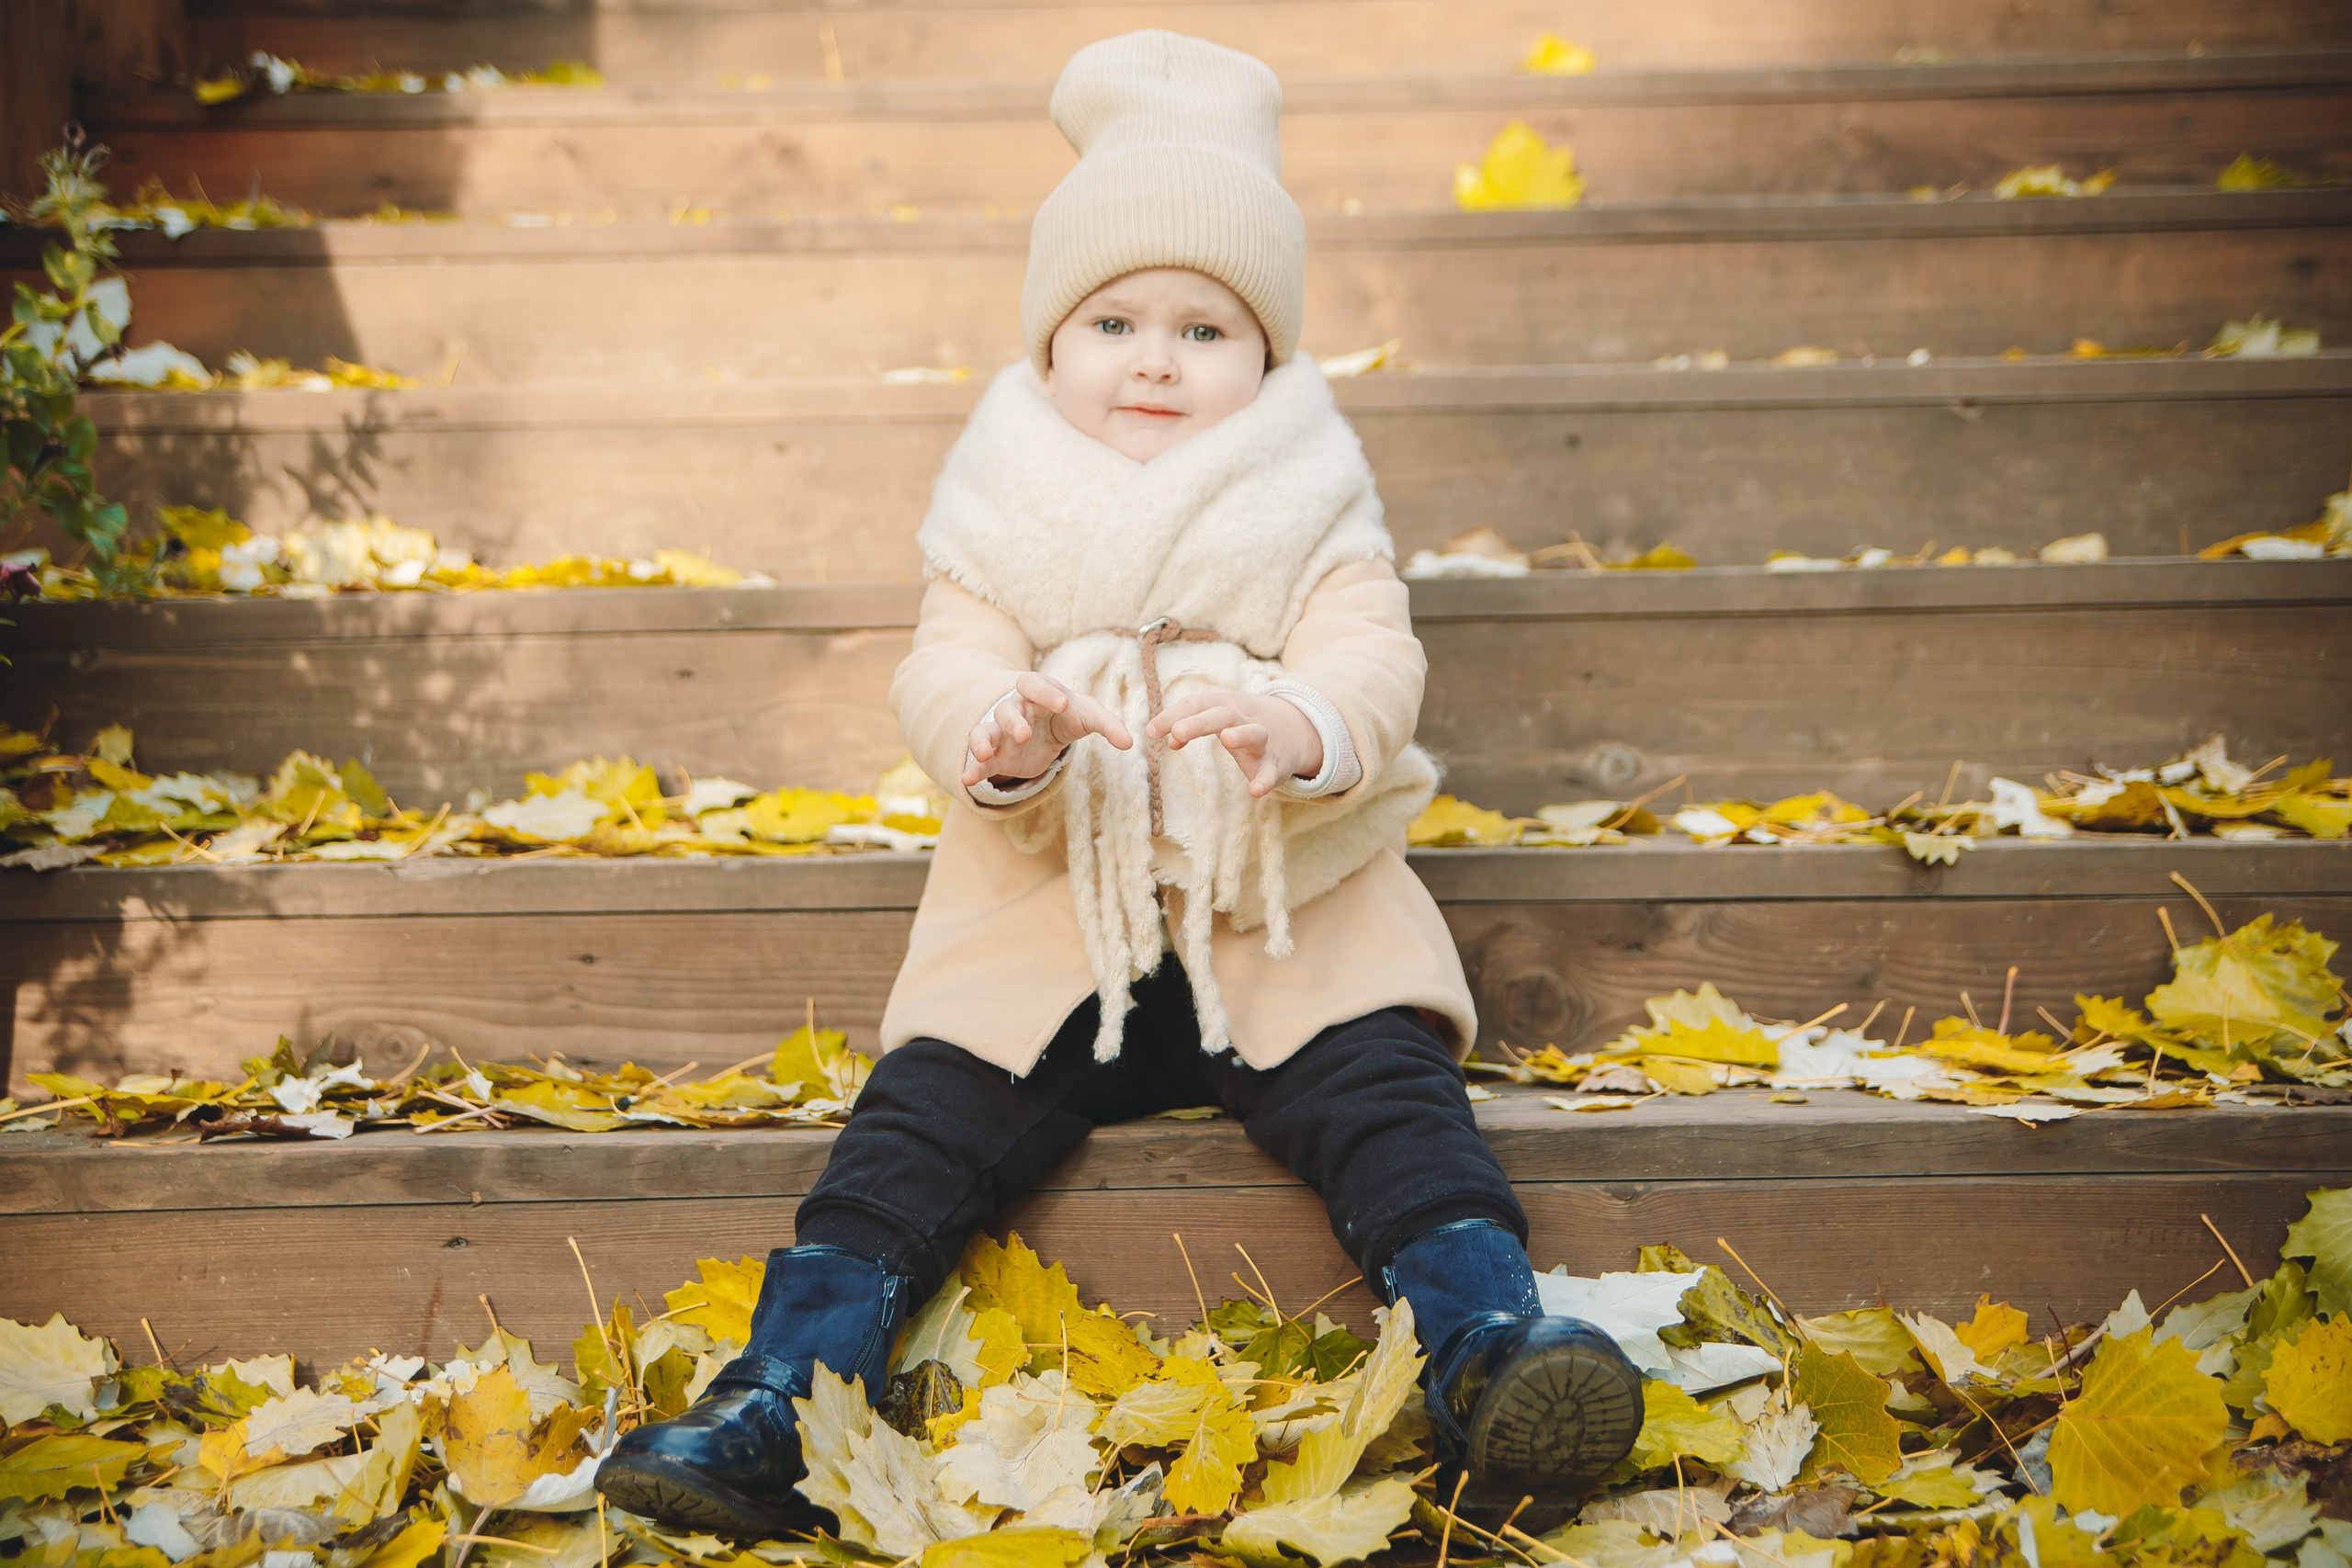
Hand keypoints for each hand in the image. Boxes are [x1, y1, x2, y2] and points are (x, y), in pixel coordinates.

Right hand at [963, 672, 1133, 787]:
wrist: (1048, 729)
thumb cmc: (1068, 714)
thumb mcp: (1088, 717)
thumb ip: (1108, 726)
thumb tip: (1129, 743)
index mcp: (1039, 694)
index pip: (1035, 683)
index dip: (1045, 692)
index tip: (1061, 703)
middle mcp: (1016, 709)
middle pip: (1008, 709)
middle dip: (1013, 720)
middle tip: (1024, 733)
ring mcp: (1002, 733)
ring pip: (986, 731)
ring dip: (982, 741)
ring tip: (983, 754)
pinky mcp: (996, 756)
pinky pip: (980, 760)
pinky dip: (973, 768)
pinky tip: (968, 779)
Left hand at [1147, 688, 1323, 797]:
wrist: (1295, 726)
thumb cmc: (1243, 720)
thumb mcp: (1216, 715)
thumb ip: (1189, 725)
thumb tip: (1168, 741)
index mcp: (1224, 704)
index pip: (1196, 704)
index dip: (1173, 715)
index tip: (1151, 731)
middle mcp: (1244, 718)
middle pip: (1221, 715)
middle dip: (1199, 722)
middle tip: (1177, 732)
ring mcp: (1263, 739)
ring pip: (1254, 733)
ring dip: (1240, 735)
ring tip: (1226, 740)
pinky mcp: (1276, 762)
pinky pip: (1271, 772)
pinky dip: (1264, 780)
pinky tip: (1255, 791)